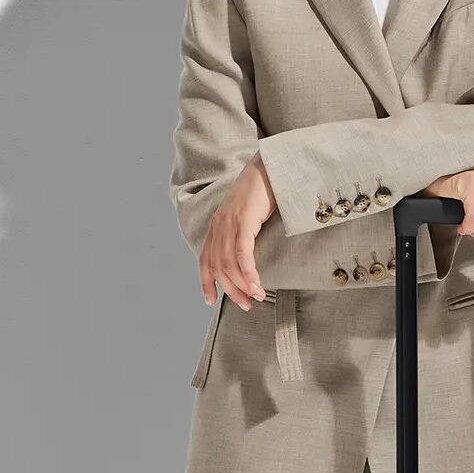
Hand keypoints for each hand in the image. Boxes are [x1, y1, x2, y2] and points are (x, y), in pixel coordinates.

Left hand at [200, 156, 273, 309]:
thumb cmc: (262, 191)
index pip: (205, 259)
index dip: (205, 281)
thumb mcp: (247, 215)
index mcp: (217, 226)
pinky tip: (256, 286)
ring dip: (242, 285)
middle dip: (231, 290)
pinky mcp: (243, 221)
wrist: (268, 167)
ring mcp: (229, 223)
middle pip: (218, 267)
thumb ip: (242, 232)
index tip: (210, 300)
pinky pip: (242, 254)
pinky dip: (248, 273)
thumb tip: (248, 254)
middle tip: (245, 305)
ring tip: (256, 298)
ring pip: (230, 264)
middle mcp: (218, 226)